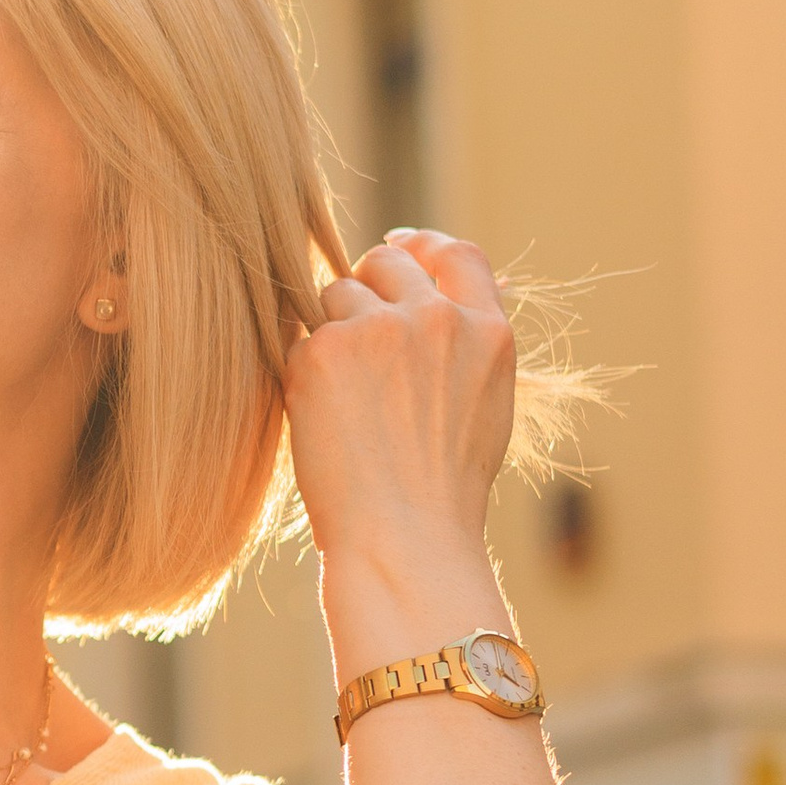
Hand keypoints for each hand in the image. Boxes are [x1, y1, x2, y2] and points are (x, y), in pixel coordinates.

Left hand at [286, 230, 516, 631]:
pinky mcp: (321, 352)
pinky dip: (303, 373)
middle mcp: (434, 319)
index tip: (395, 247)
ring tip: (346, 404)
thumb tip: (432, 300)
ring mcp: (376, 330)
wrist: (403, 539)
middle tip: (352, 338)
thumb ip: (464, 345)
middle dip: (363, 287)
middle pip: (384, 263)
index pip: (454, 254)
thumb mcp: (483, 406)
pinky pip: (299, 338)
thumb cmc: (441, 491)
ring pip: (334, 297)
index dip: (420, 245)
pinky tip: (322, 420)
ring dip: (331, 334)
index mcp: (486, 331)